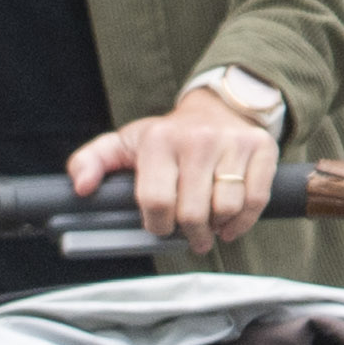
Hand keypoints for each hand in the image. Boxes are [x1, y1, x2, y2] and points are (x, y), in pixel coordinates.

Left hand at [72, 89, 279, 254]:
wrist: (218, 108)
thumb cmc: (168, 137)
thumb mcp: (125, 143)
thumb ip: (92, 161)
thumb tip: (81, 187)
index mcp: (160, 140)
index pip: (157, 200)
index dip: (157, 224)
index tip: (159, 227)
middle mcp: (198, 139)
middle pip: (193, 211)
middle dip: (189, 234)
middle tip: (189, 236)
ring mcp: (232, 143)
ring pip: (226, 208)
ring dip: (217, 228)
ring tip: (210, 226)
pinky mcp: (261, 148)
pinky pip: (256, 199)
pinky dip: (243, 221)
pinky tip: (230, 223)